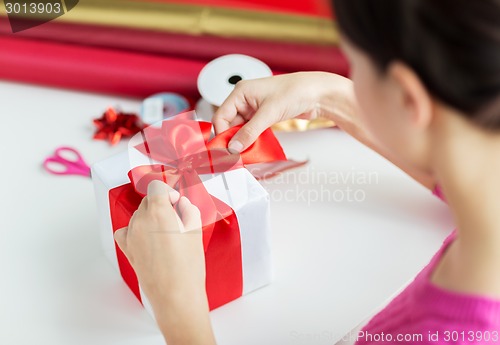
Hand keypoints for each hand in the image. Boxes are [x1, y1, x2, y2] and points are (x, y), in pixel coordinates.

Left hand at [114, 180, 215, 344]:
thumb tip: (182, 204)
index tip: (175, 198)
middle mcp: (140, 220)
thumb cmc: (187, 267)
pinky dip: (135, 230)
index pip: (156, 186)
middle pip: (147, 199)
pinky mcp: (128, 249)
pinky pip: (126, 231)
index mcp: (158, 210)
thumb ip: (188, 210)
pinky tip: (148, 237)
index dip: (168, 190)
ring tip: (166, 232)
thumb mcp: (195, 230)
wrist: (176, 295)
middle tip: (176, 216)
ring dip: (150, 217)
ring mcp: (131, 235)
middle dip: (161, 204)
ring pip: (138, 215)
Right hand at [213, 71, 353, 151]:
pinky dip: (251, 139)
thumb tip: (234, 147)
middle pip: (229, 124)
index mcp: (240, 92)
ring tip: (245, 153)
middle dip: (232, 139)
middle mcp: (245, 99)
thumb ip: (249, 132)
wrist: (317, 93)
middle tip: (234, 155)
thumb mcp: (268, 114)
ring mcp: (254, 108)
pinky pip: (251, 130)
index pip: (221, 116)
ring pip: (240, 129)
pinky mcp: (263, 116)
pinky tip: (254, 147)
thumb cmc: (295, 91)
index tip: (224, 150)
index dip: (221, 134)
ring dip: (242, 141)